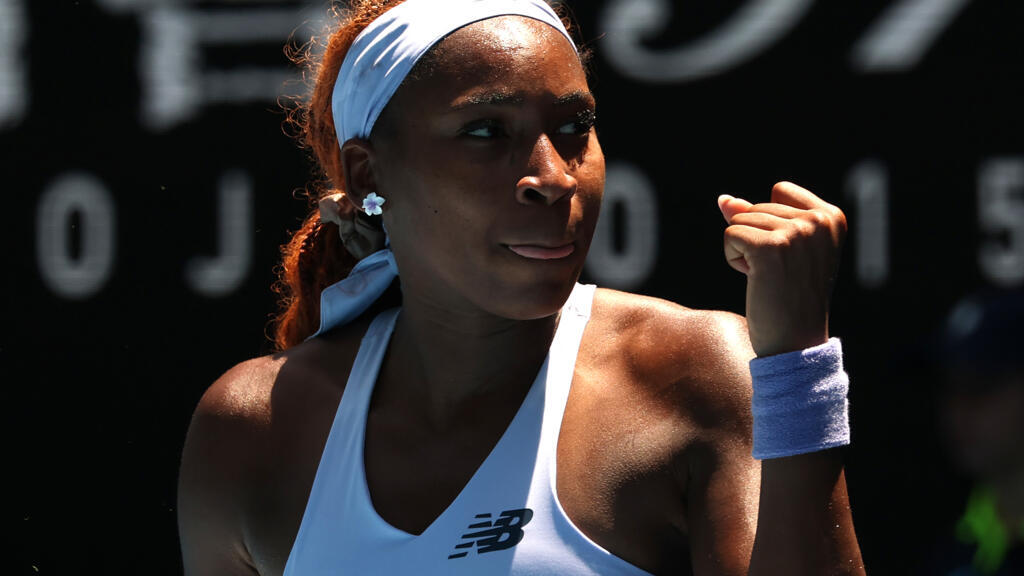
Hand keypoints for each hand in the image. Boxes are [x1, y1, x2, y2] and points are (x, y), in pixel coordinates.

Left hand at [718, 181, 846, 357]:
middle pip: (756, 206)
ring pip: (739, 220)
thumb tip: (723, 199)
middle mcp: (820, 221)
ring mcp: (797, 233)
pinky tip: (756, 280)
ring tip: (769, 278)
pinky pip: (730, 235)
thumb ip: (755, 217)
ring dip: (744, 251)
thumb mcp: (780, 250)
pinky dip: (733, 259)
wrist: (795, 341)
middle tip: (779, 274)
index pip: (780, 190)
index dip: (769, 222)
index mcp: (832, 217)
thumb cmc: (788, 297)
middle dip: (755, 239)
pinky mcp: (770, 247)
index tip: (789, 256)